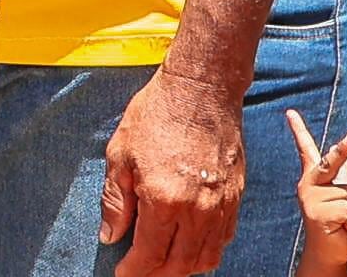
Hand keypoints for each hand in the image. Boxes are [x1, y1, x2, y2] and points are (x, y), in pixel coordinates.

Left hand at [102, 65, 246, 276]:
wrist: (201, 89)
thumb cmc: (156, 115)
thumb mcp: (120, 153)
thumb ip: (115, 200)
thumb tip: (110, 235)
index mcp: (164, 199)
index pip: (150, 254)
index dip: (134, 271)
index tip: (122, 275)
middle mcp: (197, 209)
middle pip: (180, 264)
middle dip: (158, 275)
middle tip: (141, 273)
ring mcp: (221, 205)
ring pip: (206, 257)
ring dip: (184, 268)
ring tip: (164, 265)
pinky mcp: (236, 197)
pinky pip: (224, 239)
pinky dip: (207, 251)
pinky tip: (191, 247)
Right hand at [290, 114, 346, 276]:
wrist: (328, 252)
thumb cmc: (336, 222)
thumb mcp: (338, 195)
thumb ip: (340, 174)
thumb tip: (346, 155)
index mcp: (313, 179)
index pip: (306, 150)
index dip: (298, 130)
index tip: (290, 112)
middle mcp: (308, 184)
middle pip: (330, 162)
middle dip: (343, 150)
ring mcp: (310, 198)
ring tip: (341, 220)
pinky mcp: (316, 213)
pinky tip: (338, 227)